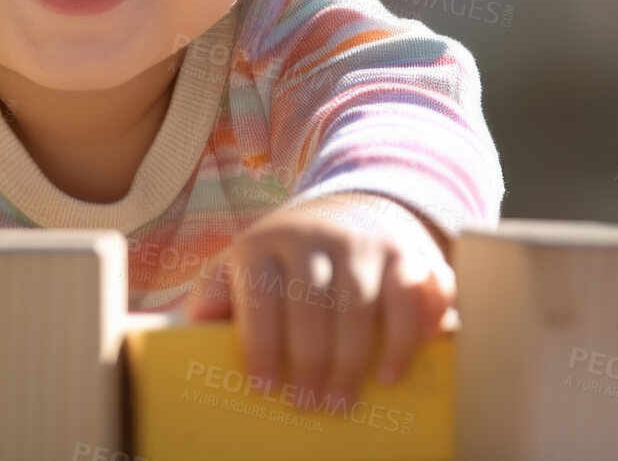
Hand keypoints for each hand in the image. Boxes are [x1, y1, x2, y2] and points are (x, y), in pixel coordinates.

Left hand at [185, 192, 454, 410]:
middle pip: (313, 303)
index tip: (265, 387)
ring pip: (362, 303)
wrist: (345, 212)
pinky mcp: (408, 254)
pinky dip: (413, 330)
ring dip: (357, 357)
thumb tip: (198, 324)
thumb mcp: (244, 264)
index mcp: (264, 245)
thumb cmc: (284, 260)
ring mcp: (364, 244)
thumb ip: (217, 292)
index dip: (262, 343)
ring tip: (346, 399)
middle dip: (311, 360)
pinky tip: (398, 367)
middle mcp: (315, 238)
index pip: (261, 295)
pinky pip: (419, 291)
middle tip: (310, 405)